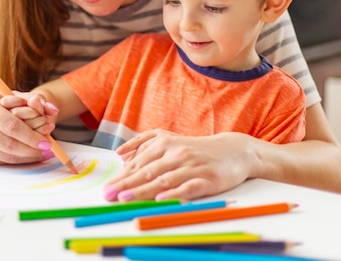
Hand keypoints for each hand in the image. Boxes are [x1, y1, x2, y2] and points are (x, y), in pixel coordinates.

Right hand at [0, 92, 53, 164]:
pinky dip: (19, 160)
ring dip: (27, 156)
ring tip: (42, 153)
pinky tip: (29, 155)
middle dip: (32, 149)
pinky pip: (2, 161)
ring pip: (7, 156)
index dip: (31, 136)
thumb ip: (33, 100)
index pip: (11, 125)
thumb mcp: (9, 96)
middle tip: (47, 150)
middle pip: (9, 144)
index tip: (47, 141)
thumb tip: (54, 110)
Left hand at [102, 129, 253, 201]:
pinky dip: (174, 194)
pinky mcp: (207, 179)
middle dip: (126, 184)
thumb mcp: (171, 140)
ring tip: (125, 198)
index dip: (122, 176)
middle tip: (109, 194)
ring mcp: (192, 166)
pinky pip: (188, 188)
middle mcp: (177, 153)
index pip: (139, 163)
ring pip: (164, 180)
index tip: (107, 187)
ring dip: (143, 190)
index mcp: (166, 143)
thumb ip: (146, 145)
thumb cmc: (196, 149)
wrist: (233, 150)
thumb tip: (122, 156)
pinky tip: (161, 200)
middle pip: (148, 171)